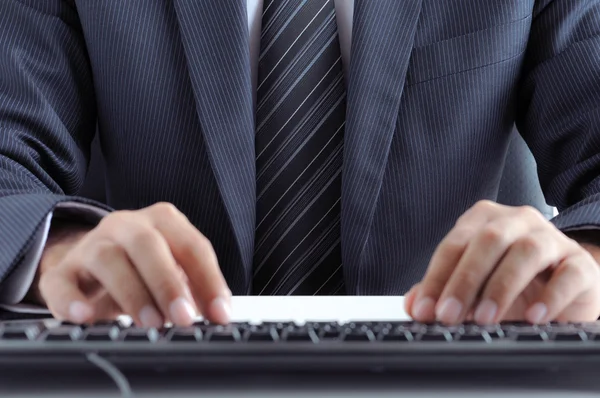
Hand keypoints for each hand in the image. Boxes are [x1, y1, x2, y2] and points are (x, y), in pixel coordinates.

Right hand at [36, 202, 230, 326]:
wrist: (89, 262)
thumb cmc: (142, 266)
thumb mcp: (173, 268)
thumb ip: (194, 287)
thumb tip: (217, 314)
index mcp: (163, 221)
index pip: (192, 246)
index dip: (209, 280)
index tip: (220, 313)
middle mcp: (126, 225)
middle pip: (147, 246)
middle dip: (168, 283)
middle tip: (183, 317)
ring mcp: (91, 245)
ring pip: (108, 259)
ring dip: (132, 293)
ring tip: (150, 323)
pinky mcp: (62, 271)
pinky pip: (61, 282)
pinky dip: (71, 301)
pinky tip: (85, 317)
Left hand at [404, 200, 599, 324]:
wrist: (567, 280)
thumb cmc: (516, 279)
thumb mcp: (476, 283)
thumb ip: (443, 289)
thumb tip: (414, 304)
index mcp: (484, 220)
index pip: (454, 244)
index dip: (437, 278)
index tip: (426, 310)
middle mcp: (517, 221)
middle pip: (487, 241)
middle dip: (464, 280)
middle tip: (450, 315)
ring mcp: (552, 238)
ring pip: (525, 252)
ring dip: (501, 286)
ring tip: (485, 317)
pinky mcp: (580, 262)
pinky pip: (569, 273)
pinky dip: (550, 296)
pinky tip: (533, 316)